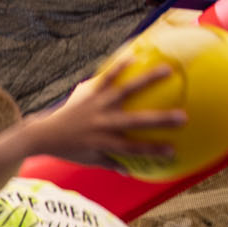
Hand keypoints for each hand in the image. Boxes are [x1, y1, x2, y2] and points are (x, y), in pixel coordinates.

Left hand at [32, 58, 181, 167]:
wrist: (42, 134)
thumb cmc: (69, 150)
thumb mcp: (89, 161)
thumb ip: (110, 164)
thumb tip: (130, 171)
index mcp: (103, 143)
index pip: (133, 149)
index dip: (153, 151)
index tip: (174, 151)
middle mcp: (102, 124)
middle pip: (135, 122)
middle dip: (160, 120)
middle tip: (184, 117)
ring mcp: (96, 106)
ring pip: (125, 91)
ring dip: (147, 80)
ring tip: (167, 70)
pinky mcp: (88, 93)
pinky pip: (105, 78)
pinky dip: (119, 67)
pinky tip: (134, 55)